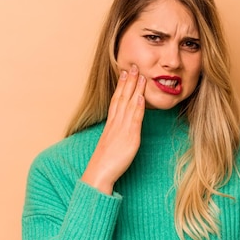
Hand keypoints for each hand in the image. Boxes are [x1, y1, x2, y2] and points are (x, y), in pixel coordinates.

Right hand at [81, 65, 145, 193]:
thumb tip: (121, 131)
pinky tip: (141, 96)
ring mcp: (122, 129)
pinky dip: (137, 106)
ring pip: (128, 104)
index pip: (116, 100)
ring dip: (135, 88)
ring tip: (140, 74)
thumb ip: (117, 135)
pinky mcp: (129, 138)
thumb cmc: (105, 163)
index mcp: (111, 124)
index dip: (121, 85)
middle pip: (122, 97)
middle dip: (128, 81)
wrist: (99, 174)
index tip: (125, 72)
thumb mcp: (111, 144)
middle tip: (133, 65)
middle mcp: (116, 123)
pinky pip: (134, 119)